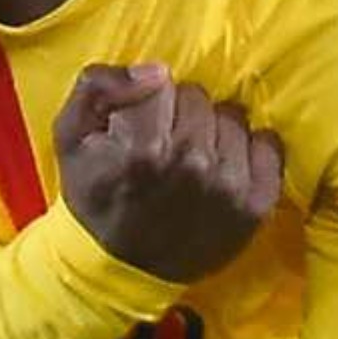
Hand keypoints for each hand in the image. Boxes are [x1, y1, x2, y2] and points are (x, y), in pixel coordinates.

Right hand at [54, 62, 284, 282]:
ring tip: (192, 160)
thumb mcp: (70, 138)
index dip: (147, 102)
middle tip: (163, 145)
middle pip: (199, 98)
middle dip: (179, 115)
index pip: (163, 83)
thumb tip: (155, 70)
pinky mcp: (256, 203)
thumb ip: (97, 87)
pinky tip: (224, 167)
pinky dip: (248, 150)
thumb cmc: (95, 197)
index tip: (139, 125)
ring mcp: (229, 184)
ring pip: (233, 118)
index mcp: (144, 146)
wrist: (122, 268)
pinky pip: (268, 144)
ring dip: (213, 132)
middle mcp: (192, 162)